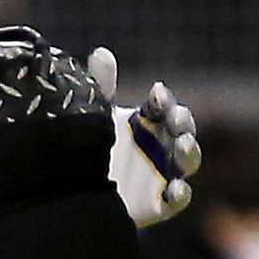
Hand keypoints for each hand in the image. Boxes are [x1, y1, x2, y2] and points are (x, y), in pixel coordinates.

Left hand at [90, 47, 200, 227]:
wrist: (70, 197)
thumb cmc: (86, 151)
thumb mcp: (91, 119)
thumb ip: (99, 89)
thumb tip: (101, 53)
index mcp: (145, 121)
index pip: (162, 105)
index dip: (164, 99)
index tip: (156, 93)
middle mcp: (160, 145)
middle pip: (182, 129)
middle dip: (182, 121)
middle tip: (173, 117)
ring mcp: (163, 174)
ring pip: (187, 161)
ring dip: (189, 151)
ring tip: (182, 144)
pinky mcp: (159, 204)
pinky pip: (176, 199)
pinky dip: (180, 194)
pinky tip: (174, 188)